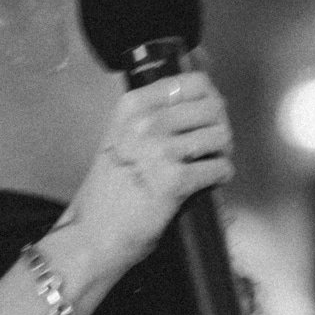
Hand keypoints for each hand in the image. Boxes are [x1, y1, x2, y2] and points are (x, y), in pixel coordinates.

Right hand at [62, 74, 233, 276]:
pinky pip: (221, 168)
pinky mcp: (174, 180)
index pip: (193, 82)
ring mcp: (159, 150)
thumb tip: (206, 96)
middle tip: (210, 146)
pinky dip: (221, 176)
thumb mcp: (125, 136)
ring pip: (221, 136)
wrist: (92, 232)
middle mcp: (145, 122)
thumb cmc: (112, 187)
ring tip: (206, 163)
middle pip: (214, 107)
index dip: (211, 98)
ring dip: (222, 152)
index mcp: (132, 105)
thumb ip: (157, 114)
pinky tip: (206, 182)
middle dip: (220, 127)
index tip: (208, 115)